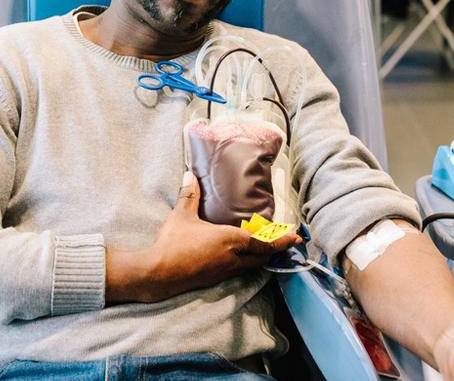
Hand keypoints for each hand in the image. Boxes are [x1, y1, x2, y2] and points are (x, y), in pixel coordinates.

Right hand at [108, 171, 299, 302]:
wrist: (158, 274)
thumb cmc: (173, 243)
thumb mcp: (181, 215)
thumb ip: (189, 194)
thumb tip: (189, 174)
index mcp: (231, 241)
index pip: (264, 242)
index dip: (282, 241)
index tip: (295, 237)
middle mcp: (233, 258)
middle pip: (263, 256)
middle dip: (275, 249)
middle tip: (283, 240)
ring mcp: (225, 271)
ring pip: (252, 265)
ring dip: (262, 256)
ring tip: (266, 246)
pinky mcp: (216, 278)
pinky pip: (240, 270)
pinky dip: (248, 262)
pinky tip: (241, 256)